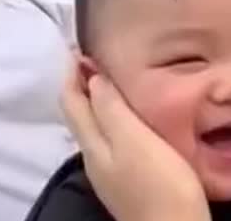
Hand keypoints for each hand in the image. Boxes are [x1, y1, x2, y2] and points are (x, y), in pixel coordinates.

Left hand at [62, 59, 209, 220]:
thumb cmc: (159, 183)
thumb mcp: (134, 140)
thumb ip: (111, 109)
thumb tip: (90, 76)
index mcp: (93, 144)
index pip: (71, 101)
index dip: (72, 73)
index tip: (80, 46)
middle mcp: (94, 156)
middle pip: (80, 113)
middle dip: (83, 83)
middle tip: (99, 57)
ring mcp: (110, 170)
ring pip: (96, 126)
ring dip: (99, 99)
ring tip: (116, 79)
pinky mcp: (127, 178)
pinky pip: (112, 139)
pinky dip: (113, 117)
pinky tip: (133, 115)